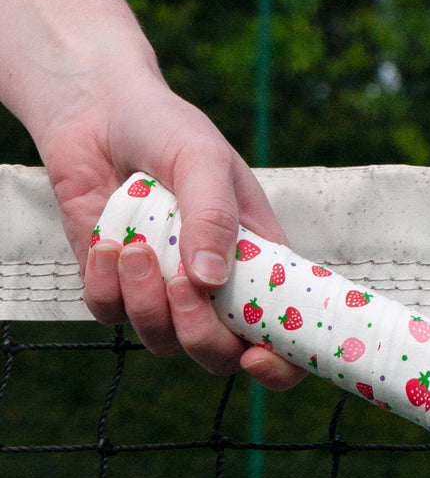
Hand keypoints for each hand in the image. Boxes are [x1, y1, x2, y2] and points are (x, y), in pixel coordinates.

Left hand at [37, 69, 305, 390]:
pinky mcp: (114, 286)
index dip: (281, 366)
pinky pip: (111, 314)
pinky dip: (105, 286)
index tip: (256, 358)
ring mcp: (164, 292)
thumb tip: (209, 282)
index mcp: (261, 266)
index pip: (286, 337)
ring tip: (135, 246)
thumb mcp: (204, 159)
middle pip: (221, 356)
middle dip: (201, 337)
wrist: (95, 111)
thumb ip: (212, 216)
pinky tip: (107, 243)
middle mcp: (217, 290)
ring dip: (146, 303)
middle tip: (182, 289)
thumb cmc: (168, 130)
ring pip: (162, 341)